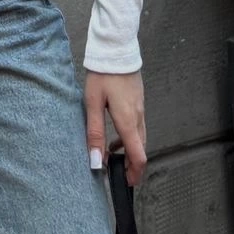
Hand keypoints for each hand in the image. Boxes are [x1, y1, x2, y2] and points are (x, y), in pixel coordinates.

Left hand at [84, 70, 146, 187]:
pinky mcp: (138, 102)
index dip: (135, 173)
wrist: (116, 49)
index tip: (128, 184)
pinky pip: (137, 126)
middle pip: (141, 149)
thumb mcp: (92, 104)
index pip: (138, 156)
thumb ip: (95, 134)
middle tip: (119, 176)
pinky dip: (129, 138)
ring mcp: (140, 109)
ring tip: (113, 158)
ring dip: (130, 152)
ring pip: (140, 138)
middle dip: (132, 166)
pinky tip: (115, 137)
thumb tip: (97, 162)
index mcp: (128, 121)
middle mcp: (138, 117)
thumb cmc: (102, 75)